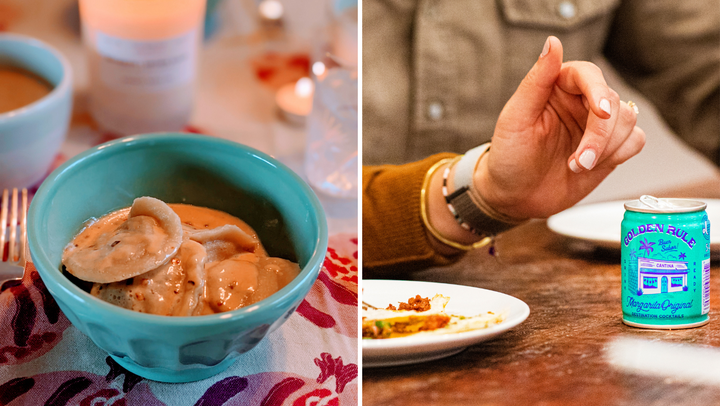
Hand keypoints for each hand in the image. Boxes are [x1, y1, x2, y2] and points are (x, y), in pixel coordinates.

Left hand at [475, 36, 644, 219]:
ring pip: (629, 120)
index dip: (598, 92)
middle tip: (579, 161)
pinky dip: (620, 154)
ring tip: (578, 166)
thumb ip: (536, 81)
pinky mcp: (610, 148)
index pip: (588, 75)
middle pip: (613, 102)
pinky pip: (636, 140)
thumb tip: (552, 43)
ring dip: (609, 147)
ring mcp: (596, 126)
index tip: (599, 114)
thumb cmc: (509, 157)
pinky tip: (594, 167)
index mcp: (557, 86)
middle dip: (600, 135)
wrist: (514, 197)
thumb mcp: (515, 119)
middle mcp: (580, 102)